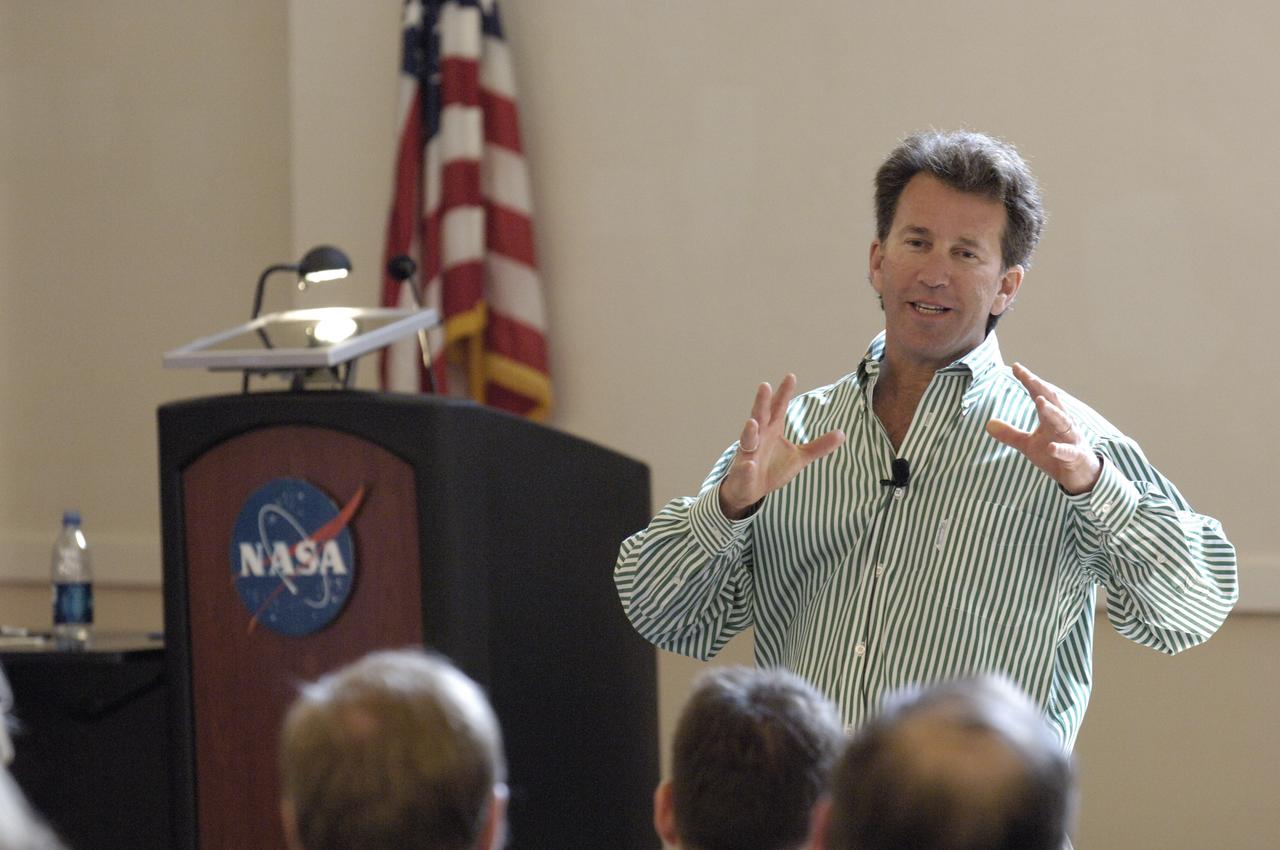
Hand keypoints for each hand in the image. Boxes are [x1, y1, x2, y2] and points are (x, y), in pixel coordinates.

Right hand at [718, 374, 845, 518]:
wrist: (750, 489)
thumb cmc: (772, 468)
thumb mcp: (800, 457)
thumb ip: (819, 446)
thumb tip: (843, 433)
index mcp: (772, 430)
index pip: (778, 408)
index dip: (784, 393)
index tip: (791, 376)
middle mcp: (758, 437)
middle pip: (760, 416)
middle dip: (762, 403)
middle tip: (765, 386)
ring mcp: (748, 454)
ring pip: (747, 439)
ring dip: (749, 431)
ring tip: (752, 422)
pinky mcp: (743, 472)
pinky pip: (745, 469)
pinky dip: (747, 467)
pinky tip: (750, 465)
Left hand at [985, 362, 1101, 494]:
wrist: (1080, 476)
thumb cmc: (1056, 456)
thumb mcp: (1028, 445)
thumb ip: (1010, 434)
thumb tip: (988, 424)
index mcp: (1051, 418)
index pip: (1040, 395)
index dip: (1029, 381)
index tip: (1016, 367)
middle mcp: (1064, 424)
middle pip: (1053, 402)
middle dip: (1041, 388)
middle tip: (1027, 376)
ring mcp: (1072, 439)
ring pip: (1064, 422)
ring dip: (1052, 412)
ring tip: (1040, 401)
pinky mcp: (1076, 457)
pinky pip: (1069, 452)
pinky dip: (1061, 449)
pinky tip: (1052, 447)